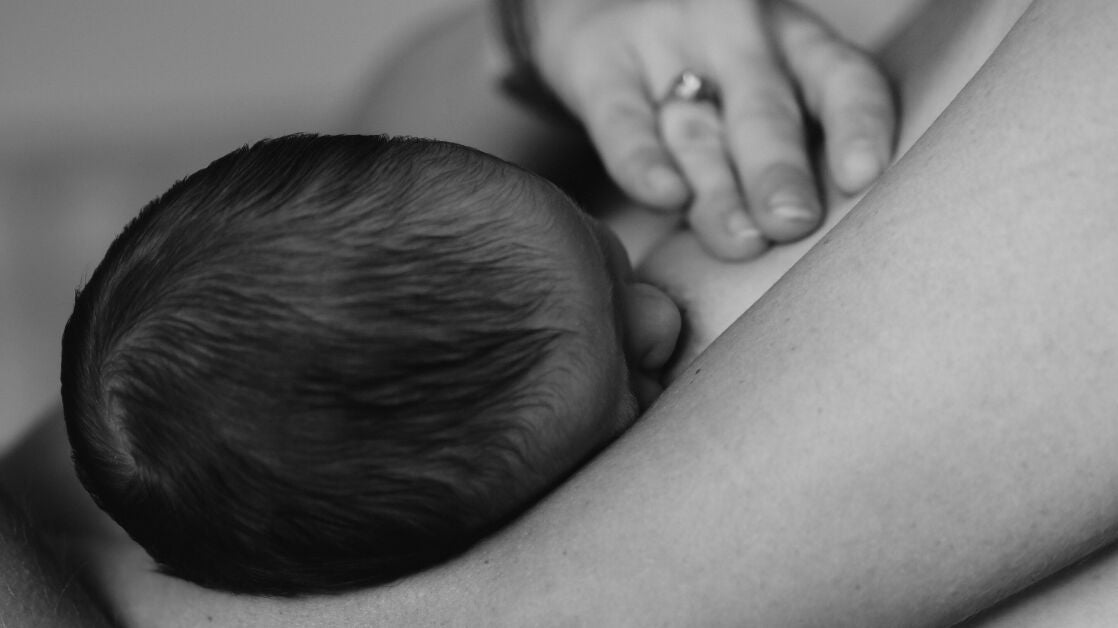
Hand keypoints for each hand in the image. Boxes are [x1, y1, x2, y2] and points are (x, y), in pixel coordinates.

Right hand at [533, 0, 894, 258]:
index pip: (842, 78)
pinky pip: (624, 120)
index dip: (857, 125)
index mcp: (796, 46)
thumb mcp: (758, 105)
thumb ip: (789, 164)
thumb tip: (817, 256)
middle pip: (764, 109)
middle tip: (792, 221)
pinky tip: (666, 194)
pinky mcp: (601, 64)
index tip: (864, 177)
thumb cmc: (704, 86)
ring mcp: (666, 44)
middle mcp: (737, 37)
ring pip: (698, 128)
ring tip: (740, 240)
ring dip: (719, 189)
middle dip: (779, 170)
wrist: (599, 24)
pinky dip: (645, 160)